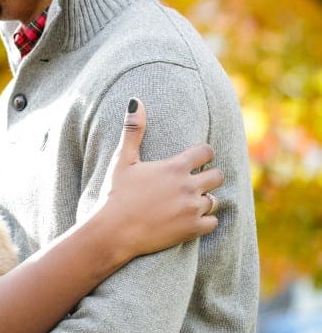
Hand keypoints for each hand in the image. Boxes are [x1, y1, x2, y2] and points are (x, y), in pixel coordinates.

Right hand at [96, 98, 222, 260]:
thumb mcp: (122, 160)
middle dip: (209, 176)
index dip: (203, 154)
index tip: (196, 159)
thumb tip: (136, 101)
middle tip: (193, 181)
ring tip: (187, 201)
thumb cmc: (116, 193)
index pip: (206, 152)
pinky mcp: (192, 229)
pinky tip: (189, 218)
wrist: (114, 231)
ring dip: (204, 199)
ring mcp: (192, 209)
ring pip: (215, 200)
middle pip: (218, 176)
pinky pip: (213, 222)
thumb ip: (133, 131)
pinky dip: (204, 220)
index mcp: (174, 167)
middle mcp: (188, 186)